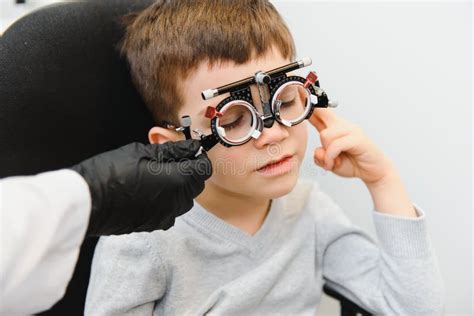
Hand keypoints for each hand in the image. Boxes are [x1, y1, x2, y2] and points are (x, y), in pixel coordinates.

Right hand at [71, 139, 211, 235]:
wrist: (86, 202)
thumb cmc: (110, 172)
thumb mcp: (143, 152)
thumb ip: (172, 150)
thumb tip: (191, 147)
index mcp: (178, 181)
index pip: (204, 169)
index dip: (199, 157)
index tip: (190, 151)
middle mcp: (177, 202)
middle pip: (197, 185)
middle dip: (190, 171)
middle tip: (172, 159)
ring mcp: (166, 216)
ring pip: (185, 200)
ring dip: (180, 186)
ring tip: (159, 174)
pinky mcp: (154, 224)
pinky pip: (171, 211)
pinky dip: (168, 199)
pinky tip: (151, 190)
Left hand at [308, 108, 395, 184]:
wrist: (373, 171)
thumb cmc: (352, 164)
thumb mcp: (330, 162)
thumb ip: (320, 156)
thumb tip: (319, 150)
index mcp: (334, 128)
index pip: (319, 113)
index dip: (309, 103)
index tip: (299, 91)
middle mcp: (342, 125)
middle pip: (322, 112)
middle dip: (312, 110)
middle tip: (308, 112)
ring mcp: (351, 130)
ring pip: (325, 135)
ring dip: (326, 153)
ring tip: (332, 163)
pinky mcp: (357, 138)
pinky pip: (335, 145)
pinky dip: (331, 157)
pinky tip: (334, 164)